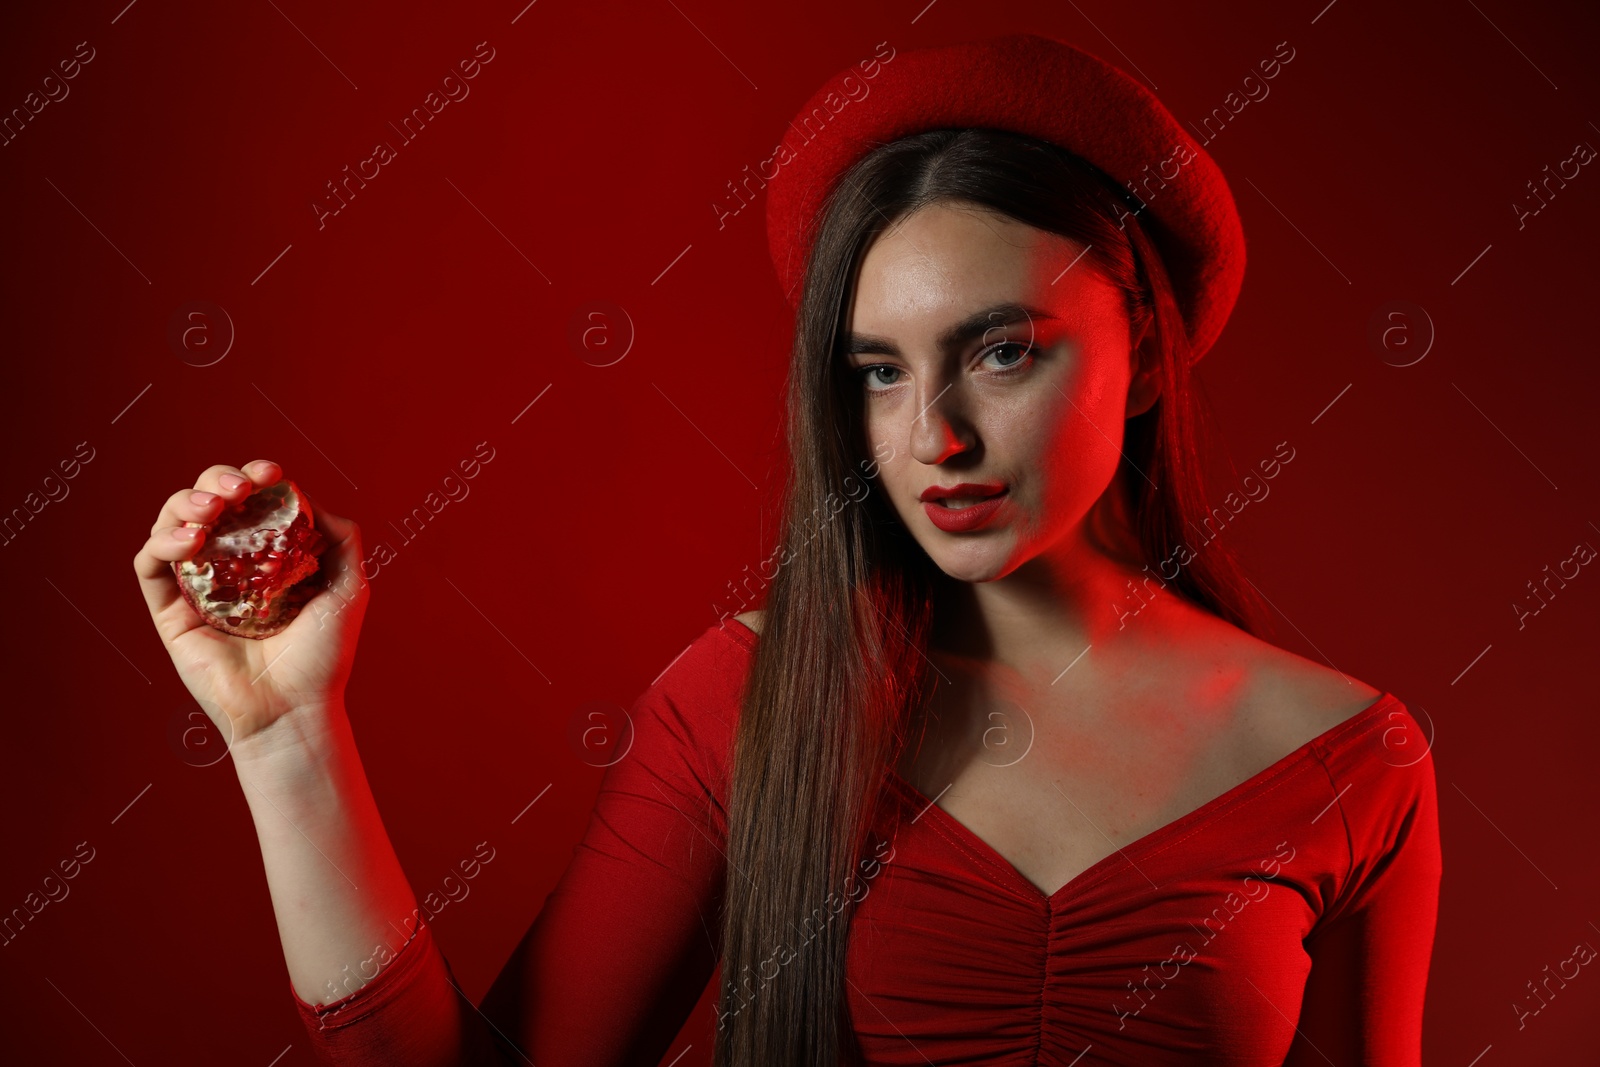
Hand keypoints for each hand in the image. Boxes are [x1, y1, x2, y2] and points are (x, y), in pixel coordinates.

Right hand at [133, 460, 369, 753]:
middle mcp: (228, 565)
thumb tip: (309, 500)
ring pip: (171, 524)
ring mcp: (197, 586)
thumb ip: (340, 538)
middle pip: (205, 501)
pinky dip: (163, 542)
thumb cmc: (324, 656)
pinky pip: (149, 565)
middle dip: (217, 480)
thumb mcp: (348, 587)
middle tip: (239, 489)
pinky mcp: (169, 612)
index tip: (270, 474)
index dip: (253, 477)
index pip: (249, 501)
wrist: (295, 709)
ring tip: (213, 509)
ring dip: (186, 503)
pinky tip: (192, 540)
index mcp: (265, 556)